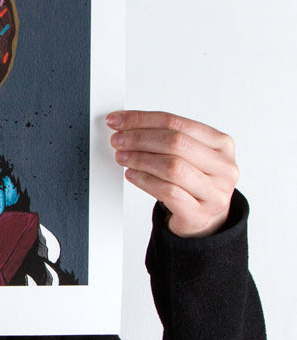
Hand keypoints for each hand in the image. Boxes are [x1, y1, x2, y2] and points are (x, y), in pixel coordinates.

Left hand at [107, 110, 238, 237]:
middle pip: (176, 143)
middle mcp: (223, 166)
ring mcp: (214, 192)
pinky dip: (145, 181)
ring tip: (122, 157)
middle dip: (140, 139)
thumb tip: (125, 125)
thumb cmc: (193, 183)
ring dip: (140, 159)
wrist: (206, 219)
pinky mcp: (200, 214)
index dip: (143, 120)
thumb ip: (164, 138)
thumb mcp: (188, 156)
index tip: (118, 120)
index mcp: (222, 144)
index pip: (178, 123)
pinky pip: (169, 192)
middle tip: (117, 140)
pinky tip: (132, 175)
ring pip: (173, 167)